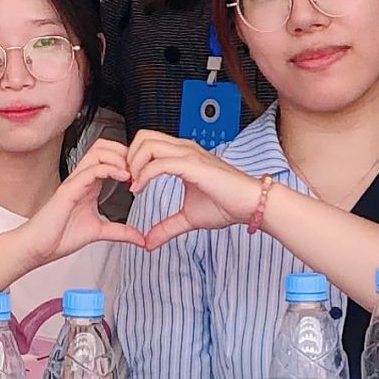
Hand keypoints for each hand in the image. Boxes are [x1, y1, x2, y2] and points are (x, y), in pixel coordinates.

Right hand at [15, 140, 152, 265]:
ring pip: (98, 151)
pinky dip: (110, 168)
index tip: (142, 174)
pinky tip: (123, 177)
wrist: (37, 247)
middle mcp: (82, 178)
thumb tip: (140, 238)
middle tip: (138, 168)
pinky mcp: (69, 188)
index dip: (127, 159)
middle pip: (104, 146)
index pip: (108, 157)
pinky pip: (91, 169)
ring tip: (132, 172)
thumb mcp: (99, 232)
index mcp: (89, 185)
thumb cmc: (58, 237)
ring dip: (119, 158)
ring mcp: (75, 181)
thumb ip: (120, 232)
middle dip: (124, 151)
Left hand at [125, 131, 267, 245]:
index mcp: (182, 155)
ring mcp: (188, 154)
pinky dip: (144, 175)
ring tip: (133, 185)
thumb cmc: (227, 204)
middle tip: (127, 180)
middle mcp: (184, 149)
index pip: (147, 142)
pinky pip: (160, 163)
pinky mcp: (193, 165)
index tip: (128, 182)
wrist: (251, 204)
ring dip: (134, 164)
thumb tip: (148, 242)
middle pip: (143, 137)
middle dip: (128, 157)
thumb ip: (166, 227)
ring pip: (148, 145)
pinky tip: (141, 189)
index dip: (132, 159)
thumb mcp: (188, 218)